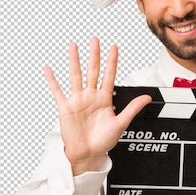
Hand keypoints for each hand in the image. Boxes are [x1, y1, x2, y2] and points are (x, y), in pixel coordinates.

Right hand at [43, 37, 151, 175]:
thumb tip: (147, 97)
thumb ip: (132, 108)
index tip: (114, 47)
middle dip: (94, 55)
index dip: (112, 62)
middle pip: (93, 71)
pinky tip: (48, 69)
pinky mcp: (66, 108)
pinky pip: (58, 92)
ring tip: (73, 46)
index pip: (109, 76)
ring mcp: (78, 101)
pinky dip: (52, 81)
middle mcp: (91, 97)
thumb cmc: (103, 141)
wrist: (88, 155)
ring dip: (75, 61)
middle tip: (95, 40)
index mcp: (104, 99)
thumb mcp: (121, 123)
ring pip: (76, 76)